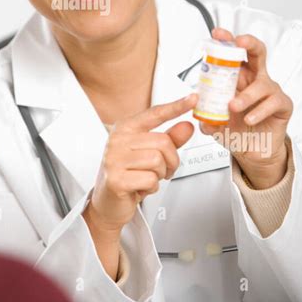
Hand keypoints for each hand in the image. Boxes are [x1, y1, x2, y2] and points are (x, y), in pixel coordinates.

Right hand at [84, 94, 197, 234]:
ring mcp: (114, 159)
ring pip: (158, 161)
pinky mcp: (116, 179)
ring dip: (160, 175)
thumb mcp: (150, 154)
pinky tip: (140, 188)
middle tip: (161, 170)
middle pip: (163, 142)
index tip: (193, 98)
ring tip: (148, 178)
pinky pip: (150, 180)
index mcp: (126, 128)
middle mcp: (118, 139)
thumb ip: (170, 139)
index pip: (155, 113)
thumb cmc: (128, 175)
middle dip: (170, 161)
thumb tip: (187, 126)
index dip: (176, 106)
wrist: (107, 203)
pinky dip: (151, 187)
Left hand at [199, 27, 292, 188]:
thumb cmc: (235, 129)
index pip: (235, 53)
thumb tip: (198, 115)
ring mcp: (270, 90)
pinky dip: (258, 111)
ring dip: (245, 95)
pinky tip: (249, 120)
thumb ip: (207, 119)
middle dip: (248, 43)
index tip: (217, 34)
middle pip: (257, 52)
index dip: (227, 41)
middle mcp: (255, 79)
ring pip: (262, 83)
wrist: (252, 151)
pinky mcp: (282, 105)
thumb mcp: (216, 124)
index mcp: (239, 77)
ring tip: (232, 106)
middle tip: (238, 43)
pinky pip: (273, 103)